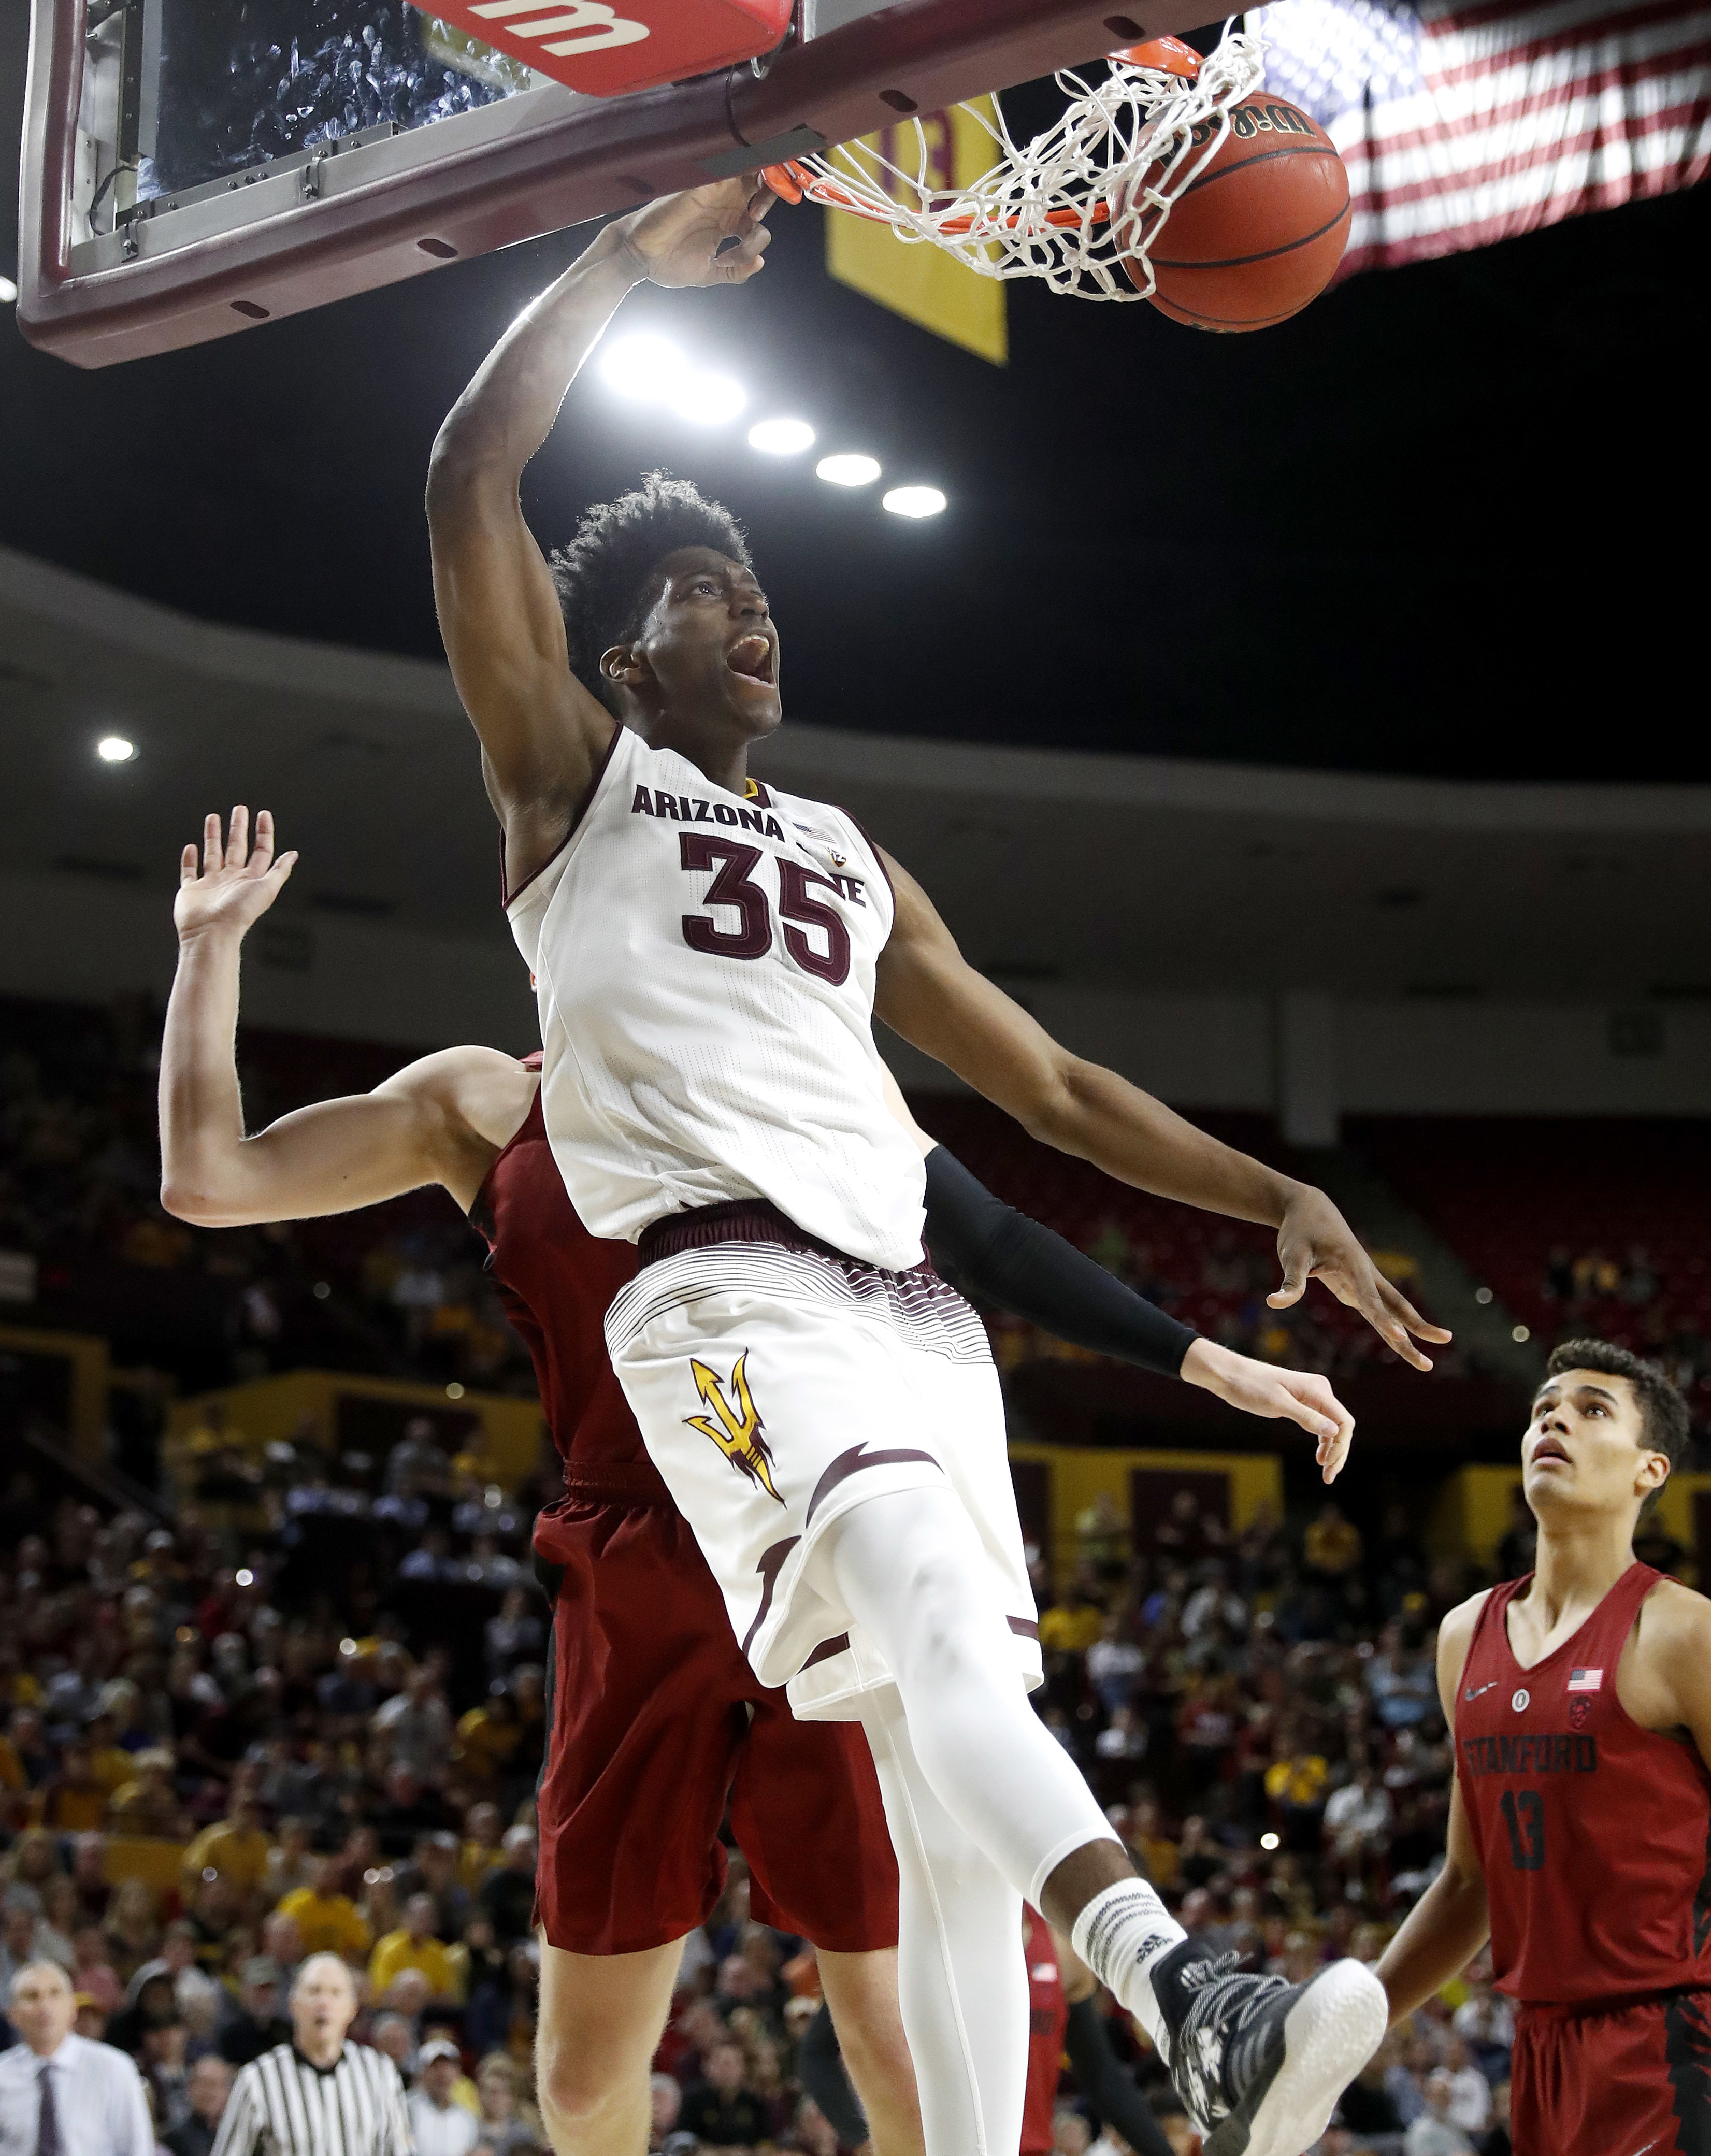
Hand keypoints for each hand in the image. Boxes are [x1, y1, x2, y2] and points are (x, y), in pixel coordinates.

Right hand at [175, 808, 296, 941]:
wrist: (212, 933)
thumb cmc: (240, 913)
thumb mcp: (267, 889)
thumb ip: (279, 871)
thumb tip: (294, 854)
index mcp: (250, 879)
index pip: (261, 851)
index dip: (264, 832)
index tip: (263, 814)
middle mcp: (231, 880)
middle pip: (237, 847)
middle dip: (238, 828)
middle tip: (240, 809)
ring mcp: (210, 885)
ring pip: (213, 854)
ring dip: (213, 836)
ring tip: (213, 817)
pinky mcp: (191, 890)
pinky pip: (189, 871)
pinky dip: (189, 859)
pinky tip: (191, 847)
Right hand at [613, 175, 773, 288]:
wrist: (639, 256)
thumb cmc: (668, 264)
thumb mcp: (709, 274)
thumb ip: (734, 272)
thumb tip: (759, 263)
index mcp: (728, 224)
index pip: (757, 221)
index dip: (761, 235)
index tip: (750, 250)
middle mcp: (724, 206)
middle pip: (758, 190)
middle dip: (770, 197)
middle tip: (758, 215)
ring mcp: (713, 194)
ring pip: (747, 174)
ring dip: (758, 180)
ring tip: (754, 199)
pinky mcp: (701, 187)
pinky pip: (726, 170)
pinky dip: (739, 170)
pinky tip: (743, 177)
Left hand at [1181, 1337, 1356, 1482]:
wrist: (1230, 1375)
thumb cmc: (1251, 1387)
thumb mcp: (1278, 1404)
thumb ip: (1306, 1417)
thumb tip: (1334, 1431)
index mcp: (1318, 1390)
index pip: (1344, 1422)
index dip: (1341, 1446)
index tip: (1328, 1465)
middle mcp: (1320, 1391)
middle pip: (1341, 1426)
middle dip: (1338, 1452)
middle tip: (1328, 1477)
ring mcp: (1312, 1396)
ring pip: (1332, 1426)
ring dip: (1332, 1449)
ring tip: (1325, 1472)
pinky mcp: (1302, 1401)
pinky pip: (1320, 1423)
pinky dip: (1323, 1440)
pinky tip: (1319, 1457)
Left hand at [1270, 1186, 1451, 1371]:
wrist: (1310, 1209)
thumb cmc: (1300, 1231)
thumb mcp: (1291, 1254)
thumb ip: (1290, 1282)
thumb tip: (1274, 1303)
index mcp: (1353, 1264)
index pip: (1370, 1298)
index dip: (1383, 1319)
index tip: (1399, 1338)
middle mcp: (1366, 1274)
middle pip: (1396, 1305)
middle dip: (1418, 1327)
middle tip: (1444, 1343)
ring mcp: (1364, 1281)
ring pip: (1392, 1309)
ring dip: (1411, 1330)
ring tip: (1429, 1357)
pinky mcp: (1356, 1286)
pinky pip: (1377, 1309)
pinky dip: (1391, 1326)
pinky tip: (1401, 1341)